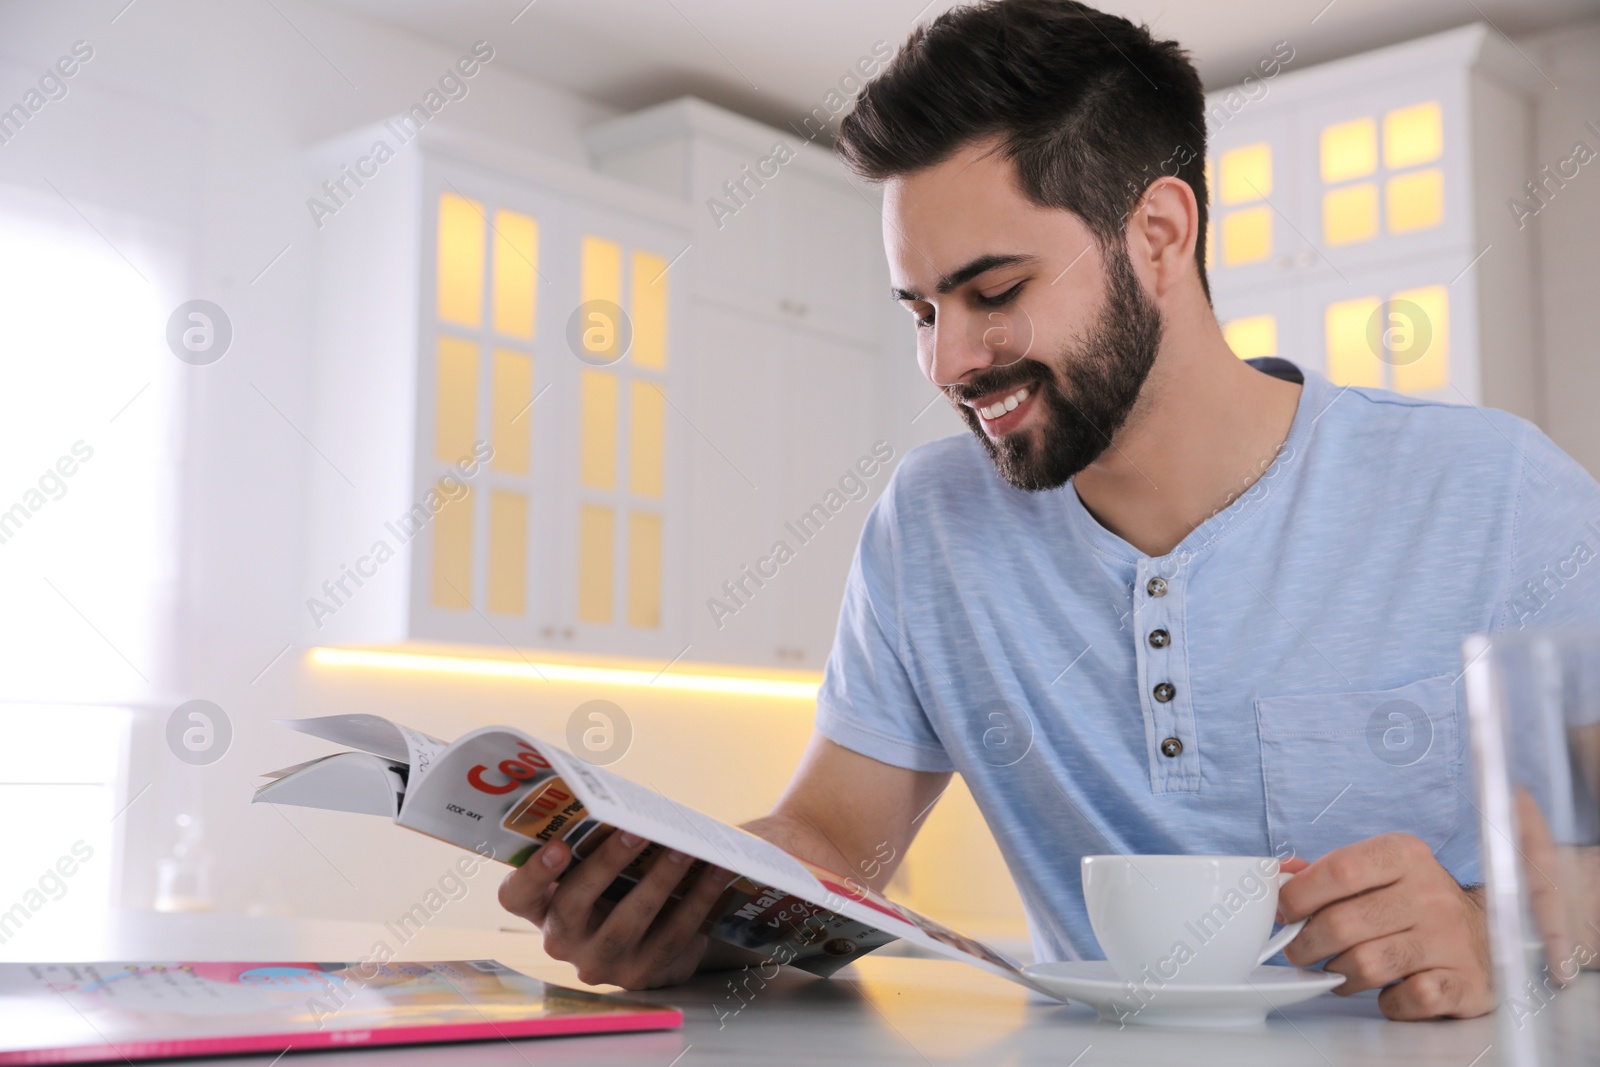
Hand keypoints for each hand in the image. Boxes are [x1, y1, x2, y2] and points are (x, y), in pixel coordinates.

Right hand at [498, 830, 731, 988]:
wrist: (656, 941)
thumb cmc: (619, 886)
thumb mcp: (598, 868)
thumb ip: (597, 840)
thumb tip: (626, 796)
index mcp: (541, 907)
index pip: (515, 896)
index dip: (533, 873)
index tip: (558, 845)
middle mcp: (561, 941)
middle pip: (572, 906)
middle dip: (606, 864)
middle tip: (636, 830)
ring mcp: (600, 963)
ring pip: (628, 922)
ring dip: (660, 879)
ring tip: (685, 847)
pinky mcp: (640, 975)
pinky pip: (671, 936)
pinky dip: (697, 899)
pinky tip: (716, 871)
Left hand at [1278, 832, 1492, 1019]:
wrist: (1486, 933)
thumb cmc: (1414, 902)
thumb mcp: (1378, 870)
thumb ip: (1327, 872)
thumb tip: (1279, 875)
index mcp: (1405, 855)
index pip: (1341, 870)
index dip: (1300, 895)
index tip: (1282, 912)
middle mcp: (1431, 894)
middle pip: (1345, 923)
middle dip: (1307, 943)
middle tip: (1299, 950)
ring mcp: (1451, 939)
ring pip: (1368, 964)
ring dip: (1340, 974)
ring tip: (1337, 971)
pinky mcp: (1465, 983)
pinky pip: (1407, 999)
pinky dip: (1387, 1001)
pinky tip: (1387, 991)